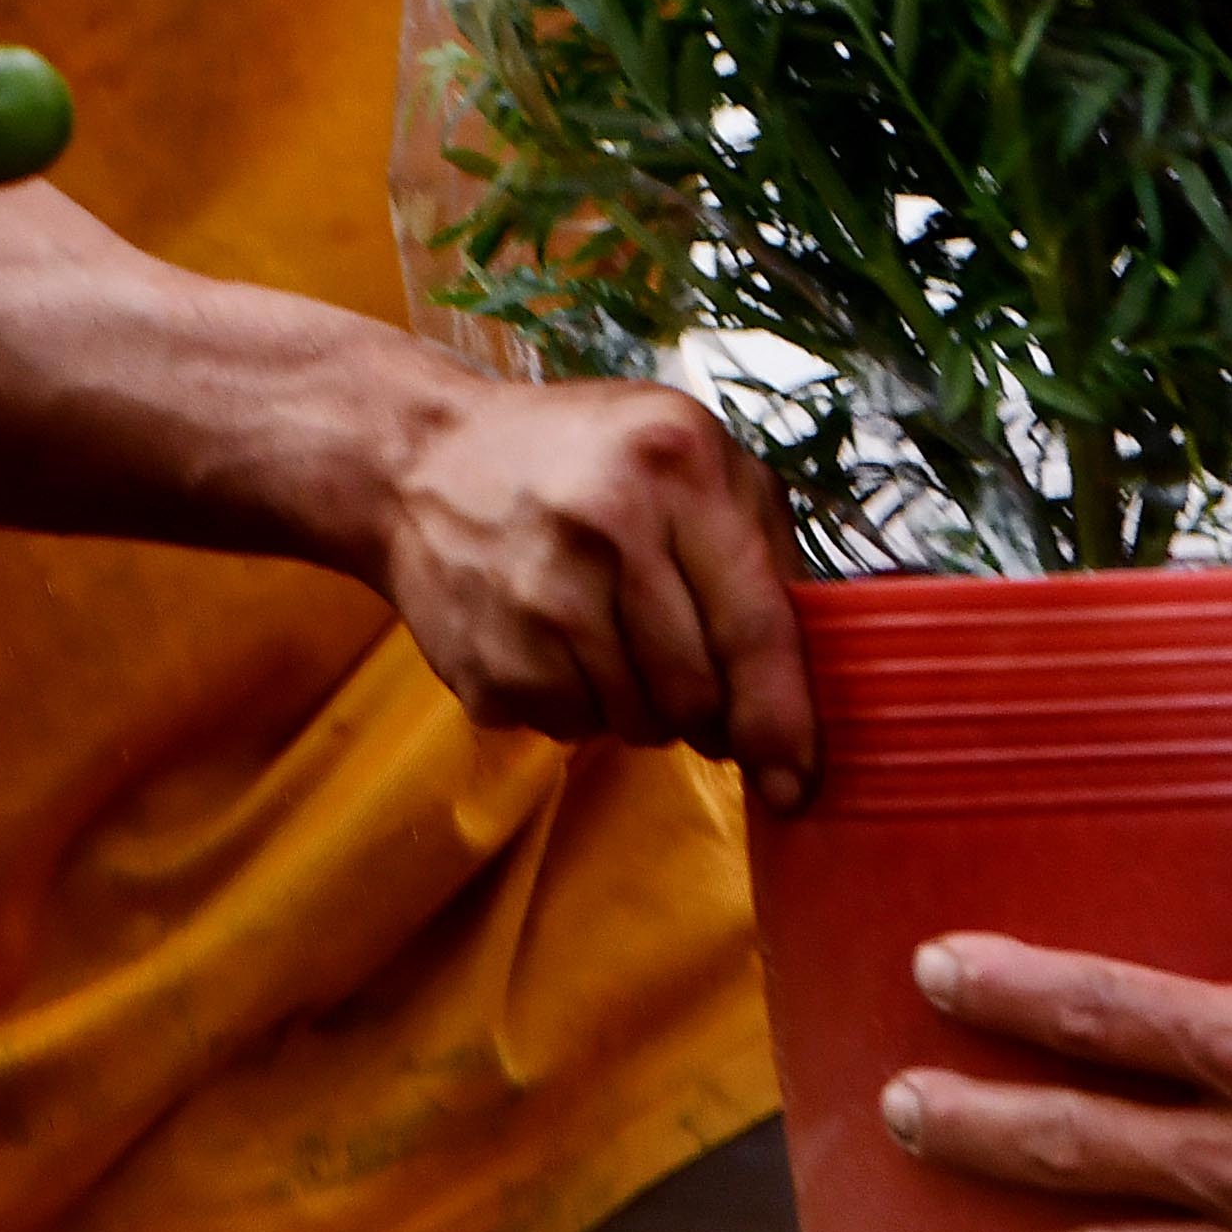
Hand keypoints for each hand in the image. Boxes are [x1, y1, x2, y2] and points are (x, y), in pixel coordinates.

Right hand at [336, 356, 821, 788]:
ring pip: (639, 724)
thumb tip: (813, 667)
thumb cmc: (580, 458)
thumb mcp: (687, 451)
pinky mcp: (488, 661)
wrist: (418, 464)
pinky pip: (573, 729)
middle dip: (712, 714)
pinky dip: (583, 705)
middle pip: (698, 693)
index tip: (801, 780)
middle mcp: (605, 529)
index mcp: (674, 467)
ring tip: (615, 637)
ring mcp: (537, 601)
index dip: (785, 717)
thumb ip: (761, 541)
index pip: (753, 626)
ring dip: (647, 708)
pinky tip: (557, 640)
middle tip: (697, 682)